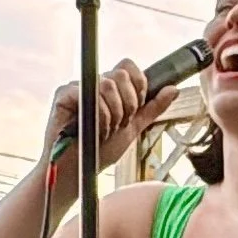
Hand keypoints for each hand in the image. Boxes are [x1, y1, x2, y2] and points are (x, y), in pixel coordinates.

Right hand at [41, 58, 177, 175]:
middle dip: (128, 104)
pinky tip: (95, 130)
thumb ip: (152, 108)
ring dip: (113, 114)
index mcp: (111, 87)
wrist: (81, 170)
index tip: (135, 110)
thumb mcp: (134, 128)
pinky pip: (88, 93)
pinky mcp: (64, 94)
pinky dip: (98, 116)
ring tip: (107, 130)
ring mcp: (78, 86)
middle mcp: (94, 82)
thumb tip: (174, 89)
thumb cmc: (102, 150)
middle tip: (120, 124)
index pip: (128, 67)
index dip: (138, 86)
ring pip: (107, 85)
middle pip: (120, 74)